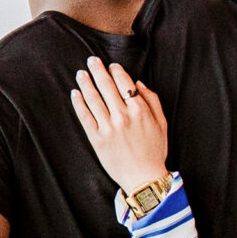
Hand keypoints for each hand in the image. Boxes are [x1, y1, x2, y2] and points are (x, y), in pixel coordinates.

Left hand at [70, 57, 167, 189]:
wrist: (144, 177)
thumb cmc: (154, 150)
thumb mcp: (162, 123)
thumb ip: (152, 100)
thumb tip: (138, 83)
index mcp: (140, 111)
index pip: (125, 84)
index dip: (116, 71)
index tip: (111, 65)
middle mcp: (123, 117)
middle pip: (106, 87)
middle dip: (98, 70)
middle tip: (91, 60)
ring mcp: (108, 128)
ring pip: (93, 99)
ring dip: (85, 83)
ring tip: (80, 74)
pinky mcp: (97, 139)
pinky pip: (84, 117)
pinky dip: (78, 103)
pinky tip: (74, 93)